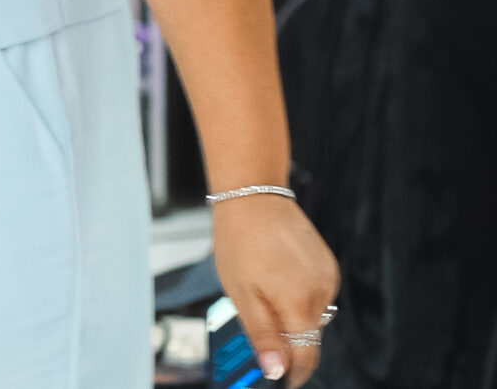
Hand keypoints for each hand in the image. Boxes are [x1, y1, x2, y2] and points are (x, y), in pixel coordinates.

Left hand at [212, 195, 338, 383]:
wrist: (253, 197)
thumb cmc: (240, 242)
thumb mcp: (241, 294)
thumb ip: (262, 335)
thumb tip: (276, 371)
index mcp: (299, 303)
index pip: (307, 356)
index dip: (293, 372)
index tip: (279, 378)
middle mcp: (322, 293)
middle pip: (309, 336)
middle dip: (286, 339)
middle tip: (257, 321)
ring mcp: (329, 278)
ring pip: (312, 316)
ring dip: (291, 315)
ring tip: (263, 288)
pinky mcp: (328, 266)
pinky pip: (316, 294)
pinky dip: (298, 296)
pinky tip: (277, 276)